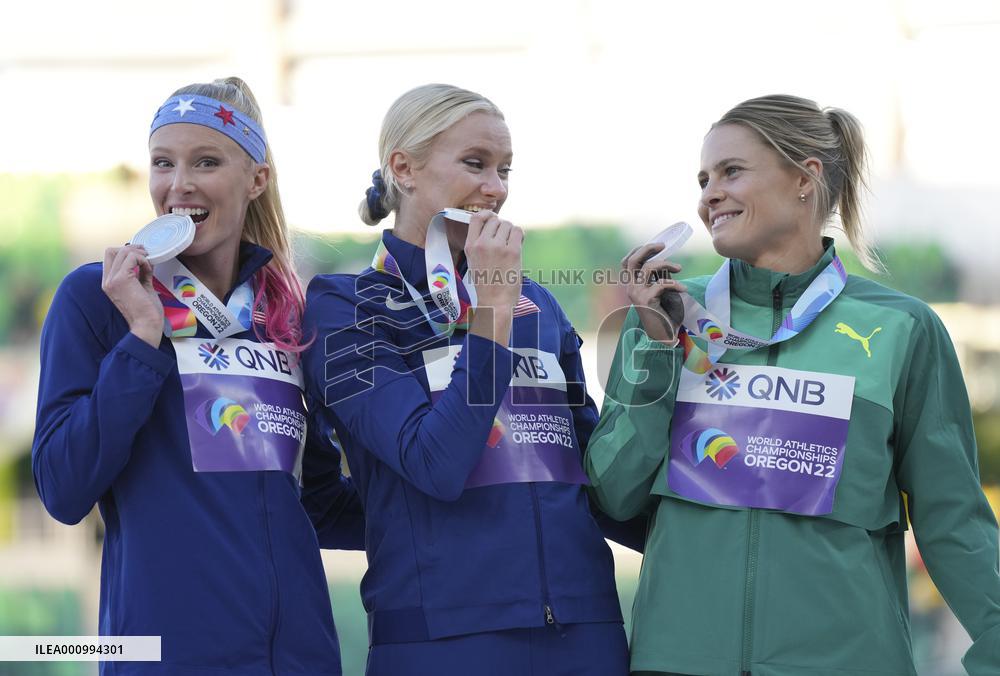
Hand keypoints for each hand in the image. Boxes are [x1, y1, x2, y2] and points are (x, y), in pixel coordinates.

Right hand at [102, 244, 163, 347]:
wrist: (147, 325)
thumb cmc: (147, 311)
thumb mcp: (143, 287)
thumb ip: (141, 273)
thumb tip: (146, 261)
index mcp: (109, 283)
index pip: (109, 257)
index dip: (125, 252)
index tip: (142, 256)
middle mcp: (107, 280)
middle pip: (112, 250)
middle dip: (131, 248)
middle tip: (146, 254)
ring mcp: (112, 280)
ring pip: (121, 251)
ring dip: (139, 253)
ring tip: (149, 263)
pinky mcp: (121, 280)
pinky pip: (131, 257)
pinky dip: (142, 259)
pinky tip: (148, 268)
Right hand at [464, 210, 522, 345]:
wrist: (495, 302)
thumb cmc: (487, 284)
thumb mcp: (474, 261)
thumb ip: (480, 243)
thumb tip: (495, 224)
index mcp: (470, 246)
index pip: (476, 217)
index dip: (487, 215)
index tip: (493, 219)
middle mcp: (482, 244)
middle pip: (495, 219)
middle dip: (502, 225)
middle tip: (505, 238)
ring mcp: (498, 247)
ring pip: (508, 224)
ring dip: (511, 231)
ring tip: (511, 244)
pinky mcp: (513, 252)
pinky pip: (518, 231)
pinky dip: (520, 236)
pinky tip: (518, 245)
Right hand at [621, 242, 686, 344]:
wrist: (664, 334)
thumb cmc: (664, 312)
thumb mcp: (660, 289)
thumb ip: (658, 276)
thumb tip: (665, 262)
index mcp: (632, 284)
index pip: (628, 261)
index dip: (640, 250)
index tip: (658, 247)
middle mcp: (631, 287)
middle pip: (633, 260)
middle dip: (648, 249)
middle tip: (663, 246)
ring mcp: (637, 294)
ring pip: (648, 268)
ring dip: (666, 264)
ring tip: (679, 268)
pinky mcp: (646, 300)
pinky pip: (661, 284)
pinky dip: (675, 284)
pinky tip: (683, 288)